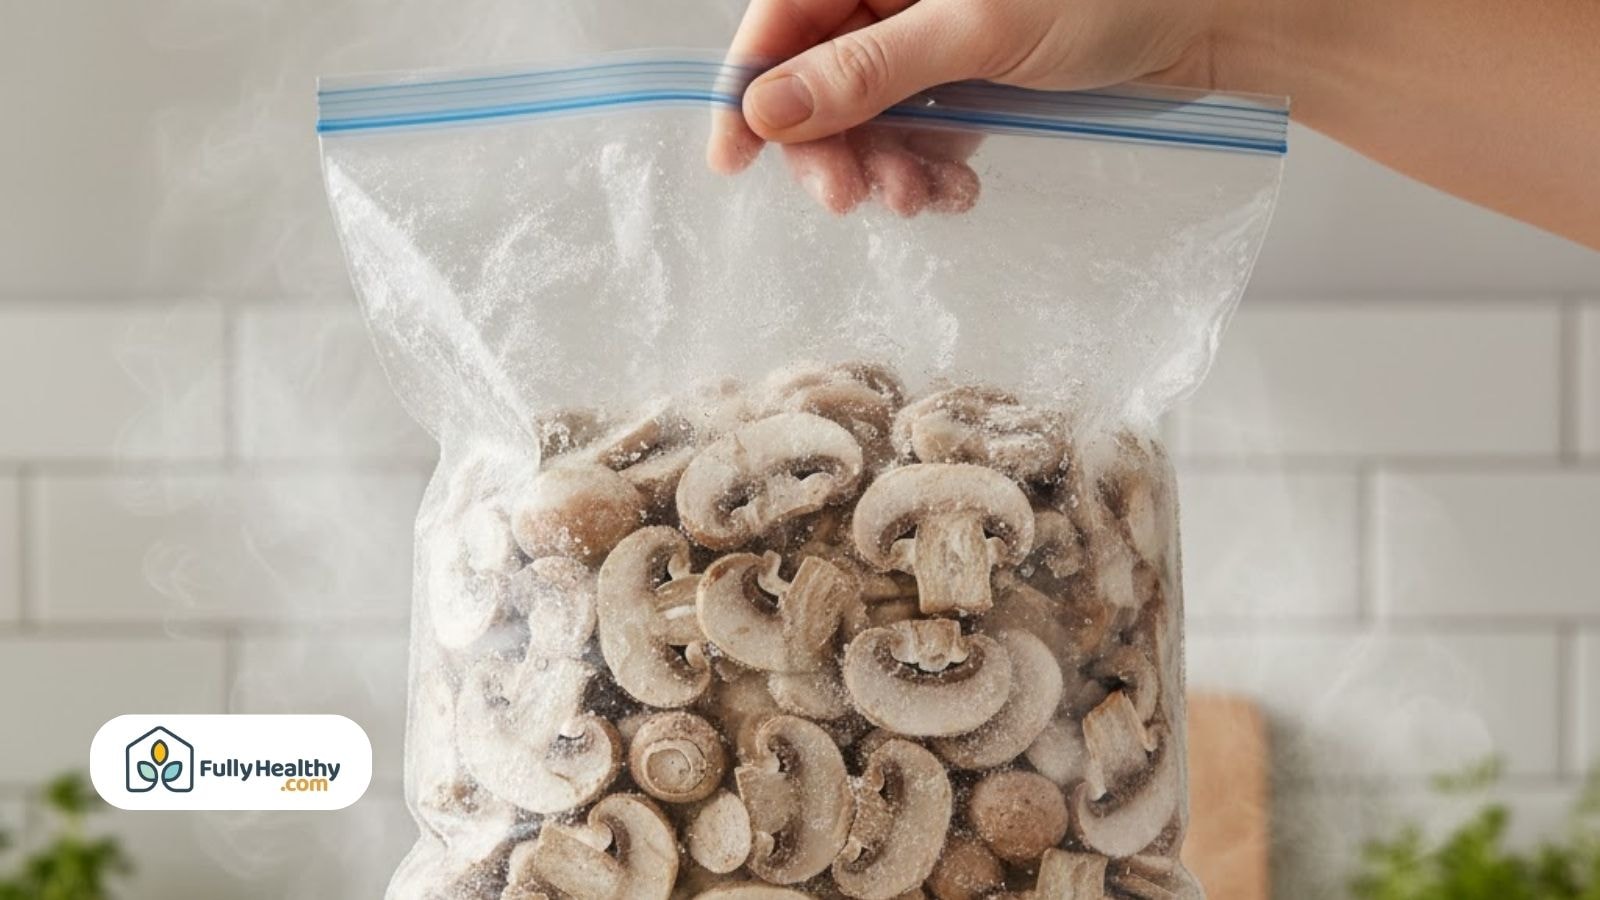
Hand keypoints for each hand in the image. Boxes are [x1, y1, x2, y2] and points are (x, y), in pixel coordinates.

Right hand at [707, 0, 1226, 213]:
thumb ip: (868, 69)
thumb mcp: (975, 31)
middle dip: (830, 145)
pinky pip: (917, 133)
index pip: (783, 16)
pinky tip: (955, 190)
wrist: (1210, 21)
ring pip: (867, 116)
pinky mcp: (966, 80)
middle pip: (816, 76)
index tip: (734, 155)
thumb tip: (768, 108)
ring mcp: (931, 38)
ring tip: (923, 197)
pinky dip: (928, 169)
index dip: (751, 85)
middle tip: (849, 200)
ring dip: (884, 167)